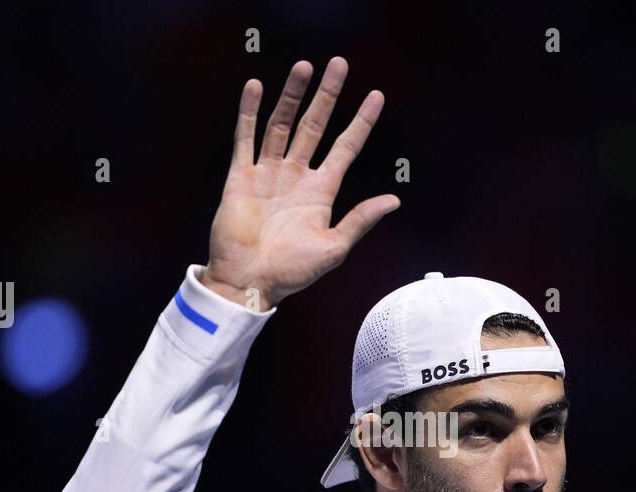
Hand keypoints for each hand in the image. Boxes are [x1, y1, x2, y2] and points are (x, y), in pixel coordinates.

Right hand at [201, 57, 399, 310]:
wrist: (248, 282)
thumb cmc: (291, 272)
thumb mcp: (334, 248)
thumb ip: (360, 220)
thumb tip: (394, 200)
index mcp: (321, 192)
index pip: (346, 147)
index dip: (361, 122)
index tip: (375, 96)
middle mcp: (296, 176)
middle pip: (315, 125)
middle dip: (328, 96)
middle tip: (340, 65)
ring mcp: (268, 173)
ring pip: (282, 124)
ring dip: (292, 95)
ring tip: (304, 66)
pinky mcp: (241, 177)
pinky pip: (246, 138)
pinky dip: (249, 112)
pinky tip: (256, 88)